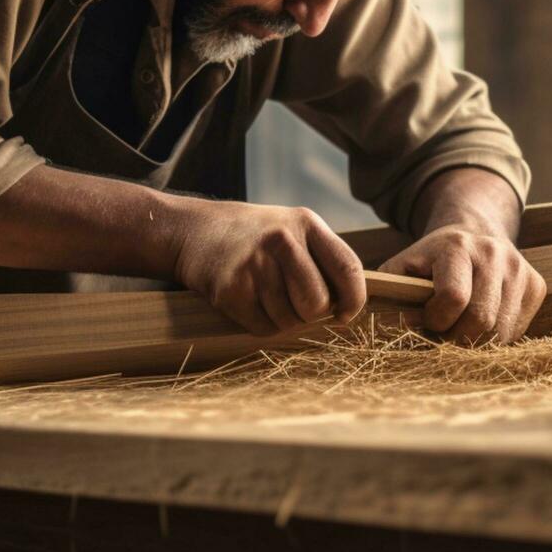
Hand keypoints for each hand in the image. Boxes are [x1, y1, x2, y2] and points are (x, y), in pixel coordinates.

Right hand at [170, 200, 367, 335]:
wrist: (197, 231)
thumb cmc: (256, 237)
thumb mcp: (293, 230)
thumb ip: (324, 259)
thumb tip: (349, 307)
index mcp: (306, 223)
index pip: (348, 269)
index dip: (354, 300)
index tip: (344, 314)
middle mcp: (282, 240)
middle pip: (318, 304)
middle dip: (311, 314)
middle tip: (297, 304)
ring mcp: (253, 265)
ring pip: (290, 321)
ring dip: (284, 320)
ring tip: (267, 295)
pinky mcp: (230, 289)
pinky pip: (263, 328)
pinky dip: (262, 324)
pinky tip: (251, 302)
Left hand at [380, 224, 545, 345]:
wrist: (475, 234)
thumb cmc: (431, 261)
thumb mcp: (403, 267)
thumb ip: (391, 292)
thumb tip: (396, 321)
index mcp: (457, 247)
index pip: (454, 298)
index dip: (435, 320)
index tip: (424, 320)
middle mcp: (494, 254)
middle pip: (480, 321)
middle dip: (455, 339)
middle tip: (442, 334)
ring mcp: (520, 269)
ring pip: (500, 332)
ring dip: (474, 343)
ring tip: (458, 329)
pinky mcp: (537, 285)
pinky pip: (516, 330)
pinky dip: (495, 338)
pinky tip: (481, 323)